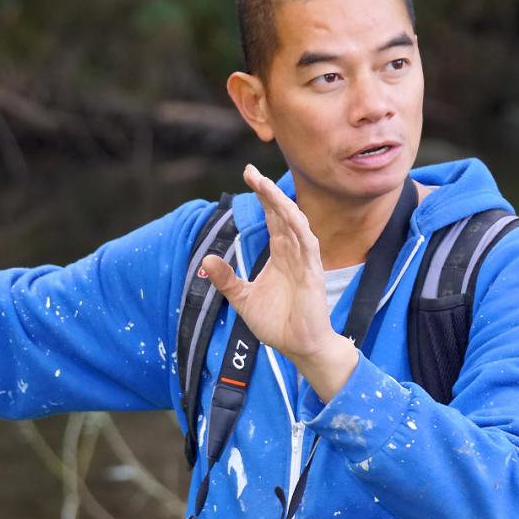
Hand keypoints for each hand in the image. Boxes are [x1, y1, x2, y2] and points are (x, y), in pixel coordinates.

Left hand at [200, 165, 358, 399]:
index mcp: (280, 254)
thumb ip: (225, 279)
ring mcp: (305, 261)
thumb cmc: (277, 323)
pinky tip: (290, 213)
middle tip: (250, 171)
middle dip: (267, 191)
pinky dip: (299, 228)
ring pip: (295, 223)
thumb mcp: (242, 298)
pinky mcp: (313, 274)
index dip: (262, 195)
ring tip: (265, 186)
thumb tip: (205, 260)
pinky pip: (308, 245)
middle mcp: (294, 252)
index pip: (272, 217)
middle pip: (282, 213)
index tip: (247, 174)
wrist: (299, 347)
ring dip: (281, 204)